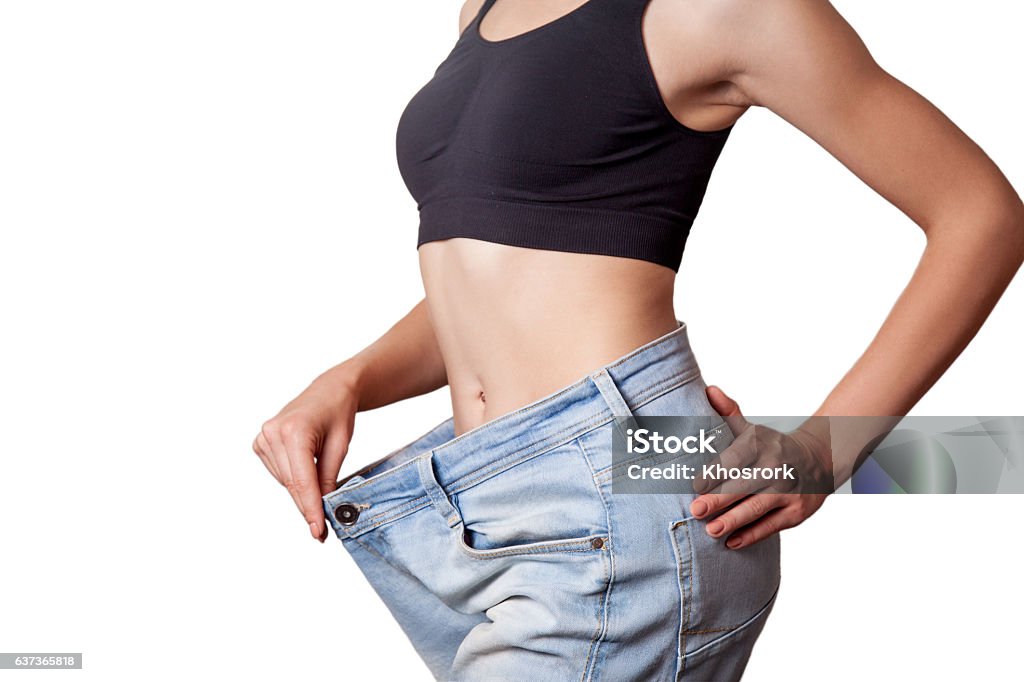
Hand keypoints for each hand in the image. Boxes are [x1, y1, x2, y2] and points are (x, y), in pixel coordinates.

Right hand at [252, 368, 357, 541]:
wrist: (329, 390)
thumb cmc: (338, 413)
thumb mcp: (341, 446)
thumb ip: (328, 478)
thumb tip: (322, 509)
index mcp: (295, 431)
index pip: (302, 480)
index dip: (310, 509)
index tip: (318, 531)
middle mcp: (273, 433)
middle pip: (292, 485)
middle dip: (307, 505)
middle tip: (321, 528)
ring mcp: (263, 437)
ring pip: (284, 482)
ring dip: (301, 489)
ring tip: (320, 470)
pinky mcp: (260, 442)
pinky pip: (278, 473)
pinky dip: (293, 477)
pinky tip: (304, 463)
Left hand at [690, 386, 832, 549]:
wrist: (819, 459)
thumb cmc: (771, 446)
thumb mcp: (751, 429)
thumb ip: (728, 413)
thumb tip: (708, 390)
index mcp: (762, 444)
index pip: (736, 459)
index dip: (716, 472)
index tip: (696, 485)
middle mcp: (777, 468)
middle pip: (745, 486)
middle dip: (720, 500)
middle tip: (696, 510)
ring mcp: (789, 492)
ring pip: (759, 508)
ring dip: (734, 520)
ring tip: (711, 530)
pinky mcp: (797, 513)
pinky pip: (771, 526)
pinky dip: (752, 535)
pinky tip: (732, 542)